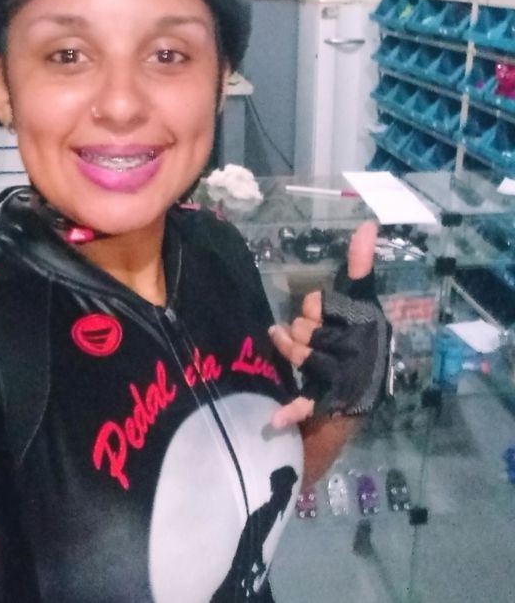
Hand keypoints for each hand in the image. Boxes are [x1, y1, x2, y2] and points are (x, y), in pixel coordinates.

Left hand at [269, 221, 388, 427]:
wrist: (359, 396)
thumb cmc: (358, 339)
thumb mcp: (360, 300)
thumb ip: (360, 264)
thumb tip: (368, 224)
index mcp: (364, 321)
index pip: (320, 304)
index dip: (312, 307)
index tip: (314, 310)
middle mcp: (356, 348)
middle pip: (306, 328)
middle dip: (298, 329)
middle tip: (298, 333)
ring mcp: (343, 376)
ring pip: (301, 355)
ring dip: (286, 349)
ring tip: (280, 343)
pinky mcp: (329, 401)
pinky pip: (308, 402)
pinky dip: (293, 410)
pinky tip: (274, 418)